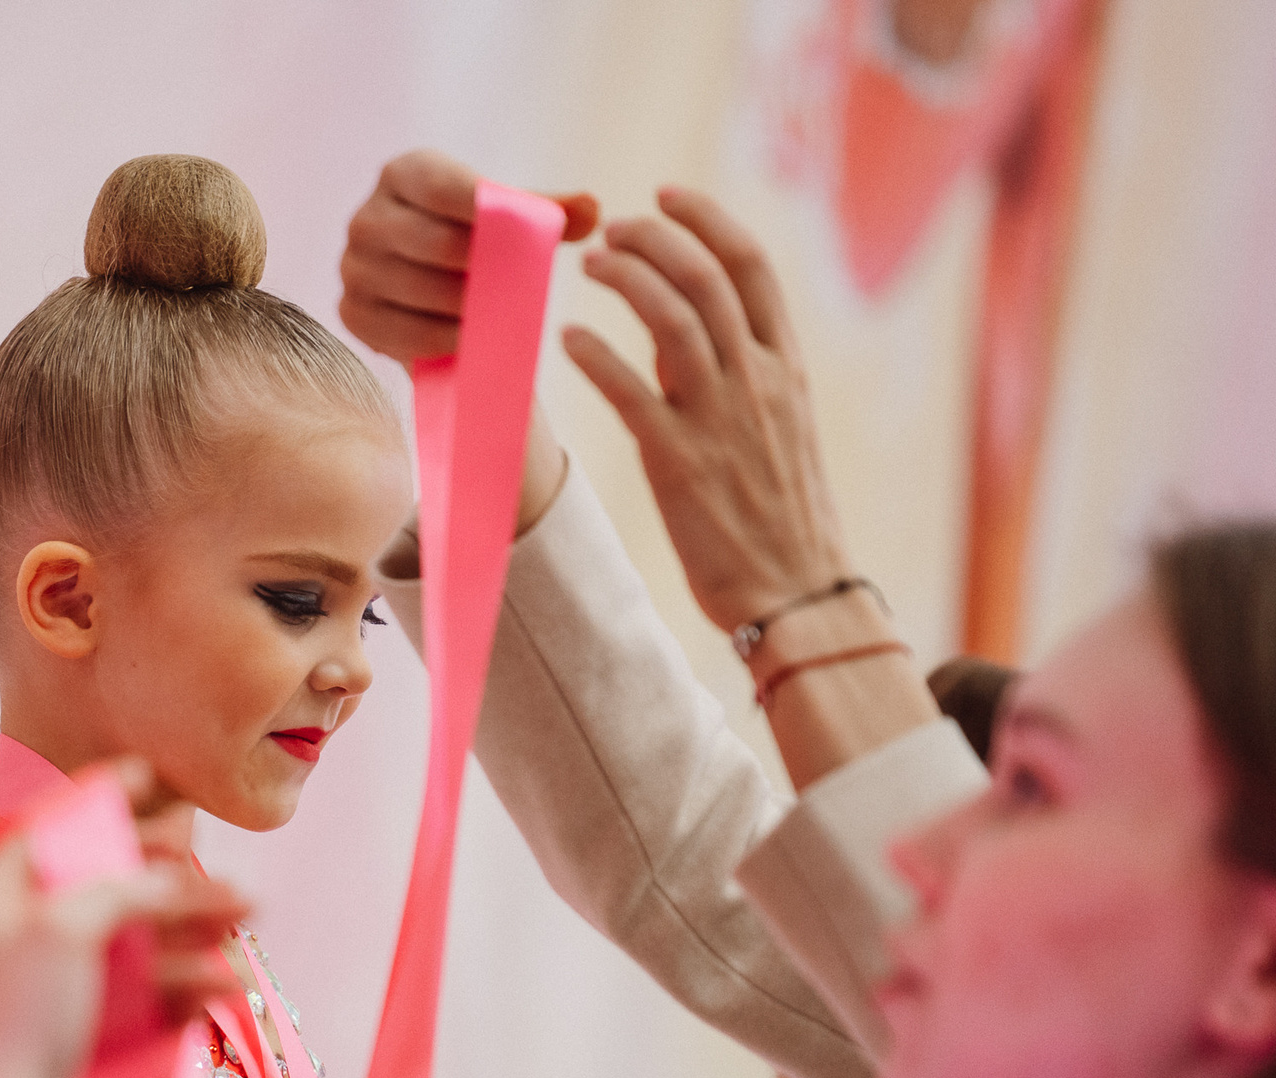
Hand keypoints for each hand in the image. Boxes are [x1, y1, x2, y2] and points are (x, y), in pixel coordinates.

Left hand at [0, 774, 246, 1077]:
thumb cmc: (24, 1017)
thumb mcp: (69, 927)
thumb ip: (122, 886)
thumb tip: (168, 878)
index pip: (48, 827)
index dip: (101, 798)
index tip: (148, 775)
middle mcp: (16, 936)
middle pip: (103, 886)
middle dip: (174, 880)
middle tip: (227, 873)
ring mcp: (47, 986)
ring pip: (131, 941)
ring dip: (191, 930)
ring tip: (246, 922)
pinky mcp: (75, 1031)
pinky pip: (135, 995)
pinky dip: (178, 986)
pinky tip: (219, 986)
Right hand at [339, 150, 595, 535]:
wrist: (428, 289)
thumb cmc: (471, 240)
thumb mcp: (507, 217)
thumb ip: (549, 209)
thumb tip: (592, 208)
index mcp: (403, 173)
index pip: (445, 189)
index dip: (487, 212)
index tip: (528, 236)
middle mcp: (367, 217)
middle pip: (435, 244)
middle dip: (484, 269)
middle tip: (519, 286)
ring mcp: (353, 267)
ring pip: (421, 290)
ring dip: (467, 306)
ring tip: (498, 312)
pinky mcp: (351, 312)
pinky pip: (400, 330)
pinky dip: (441, 337)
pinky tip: (468, 337)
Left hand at [561, 188, 855, 632]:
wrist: (798, 595)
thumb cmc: (782, 520)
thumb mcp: (778, 432)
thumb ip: (739, 378)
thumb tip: (686, 338)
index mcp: (787, 369)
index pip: (752, 267)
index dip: (707, 220)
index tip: (667, 195)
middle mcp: (758, 381)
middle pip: (707, 277)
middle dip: (656, 237)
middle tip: (611, 225)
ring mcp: (720, 419)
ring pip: (672, 318)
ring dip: (625, 279)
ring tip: (588, 263)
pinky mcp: (679, 462)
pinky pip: (631, 392)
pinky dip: (597, 355)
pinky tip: (567, 338)